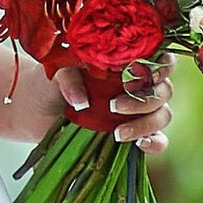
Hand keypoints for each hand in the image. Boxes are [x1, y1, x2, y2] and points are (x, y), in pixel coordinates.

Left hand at [50, 57, 172, 152]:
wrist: (38, 110)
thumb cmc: (52, 83)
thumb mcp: (56, 73)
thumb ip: (69, 78)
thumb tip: (82, 101)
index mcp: (127, 62)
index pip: (161, 57)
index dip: (159, 66)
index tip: (134, 75)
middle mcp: (139, 85)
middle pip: (165, 89)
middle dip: (144, 100)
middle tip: (113, 106)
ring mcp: (139, 111)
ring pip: (164, 115)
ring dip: (145, 124)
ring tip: (116, 133)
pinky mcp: (134, 135)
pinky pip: (158, 140)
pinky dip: (155, 143)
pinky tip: (139, 145)